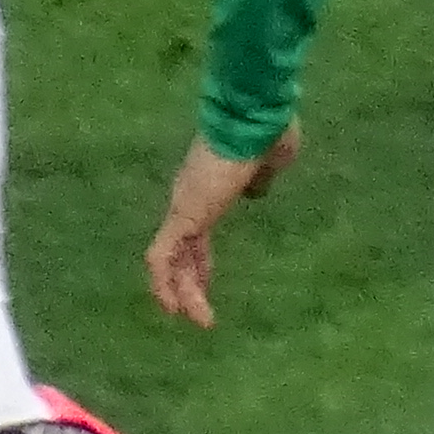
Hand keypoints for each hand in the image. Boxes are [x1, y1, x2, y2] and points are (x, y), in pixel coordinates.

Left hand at [146, 127, 294, 326]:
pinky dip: (165, 285)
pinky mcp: (183, 213)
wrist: (254, 112)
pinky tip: (179, 310)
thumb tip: (255, 192)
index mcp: (209, 187)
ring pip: (170, 258)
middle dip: (188, 282)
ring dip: (180, 292)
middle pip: (180, 249)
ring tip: (199, 321)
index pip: (194, 231)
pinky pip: (162, 257)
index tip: (206, 283)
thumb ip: (259, 182)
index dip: (199, 260)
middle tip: (201, 313)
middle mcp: (189, 197)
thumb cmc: (266, 132)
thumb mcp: (270, 163)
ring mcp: (184, 205)